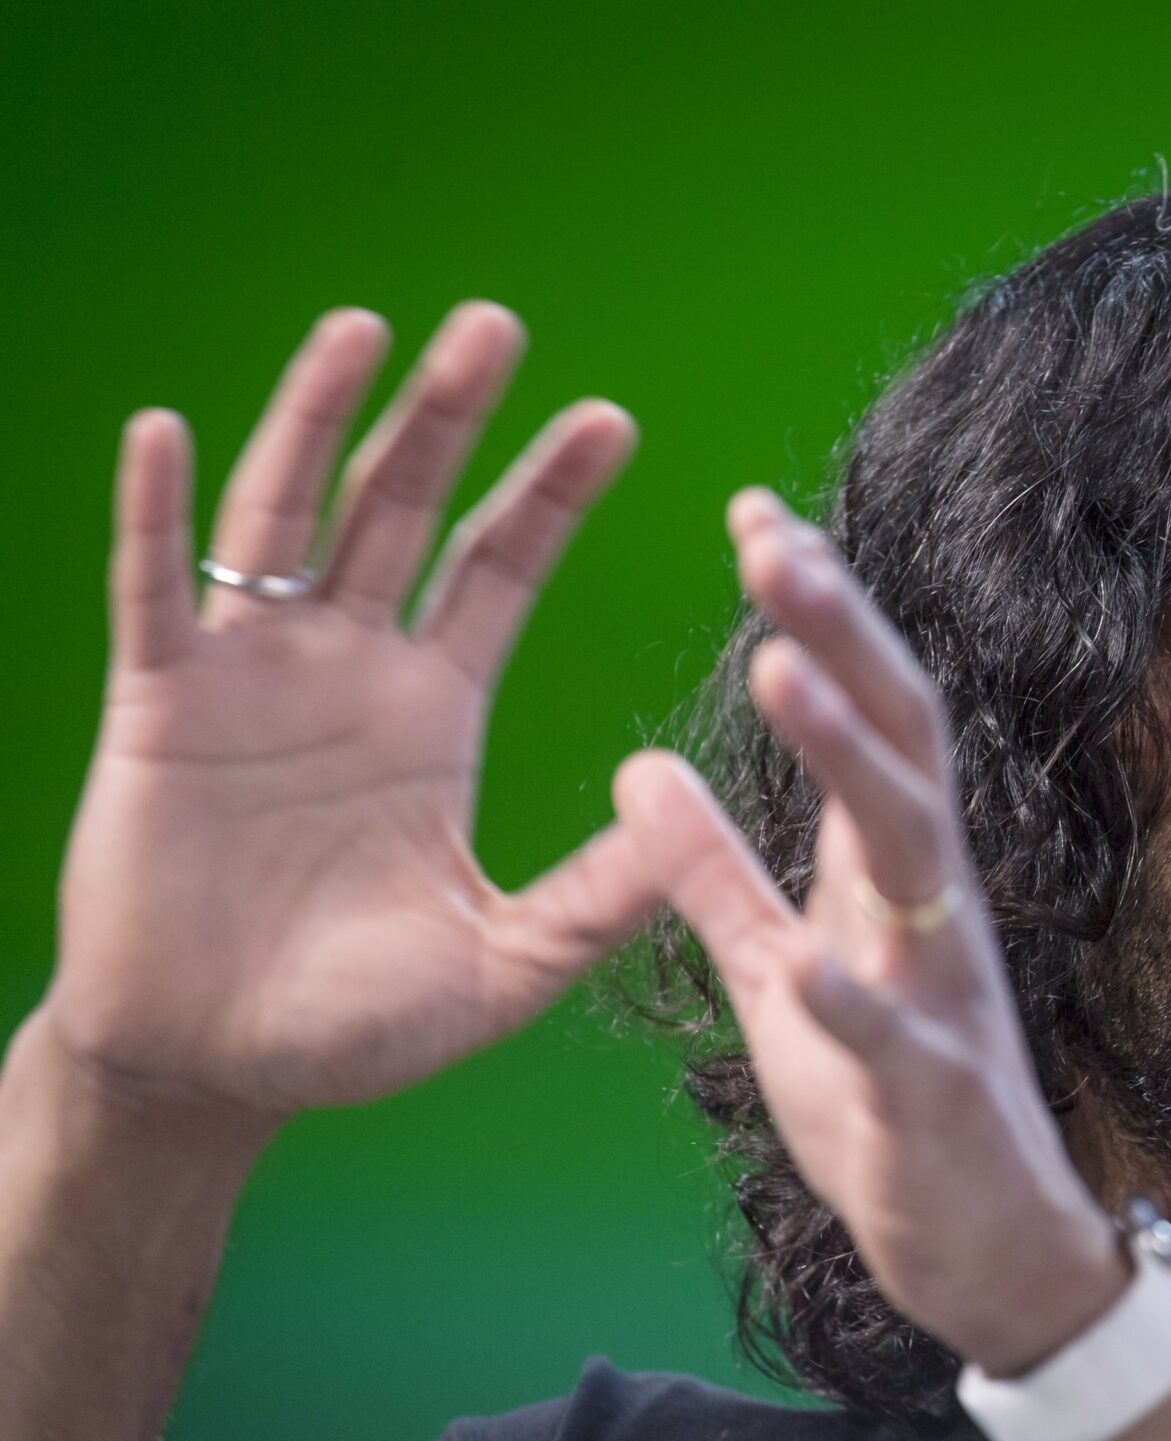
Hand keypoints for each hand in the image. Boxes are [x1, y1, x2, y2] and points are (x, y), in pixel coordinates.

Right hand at [42, 303, 657, 1131]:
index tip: (614, 421)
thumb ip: (600, 895)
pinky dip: (157, 514)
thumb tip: (701, 824)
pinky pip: (156, 591)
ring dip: (320, 422)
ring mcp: (251, 676)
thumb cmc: (354, 1024)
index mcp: (433, 711)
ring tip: (364, 329)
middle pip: (405, 510)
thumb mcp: (509, 960)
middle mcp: (348, 669)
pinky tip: (168, 431)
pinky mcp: (160, 707)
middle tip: (499, 326)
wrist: (215, 1071)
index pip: (501, 569)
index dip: (549, 493)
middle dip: (449, 418)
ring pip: (287, 517)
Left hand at [613, 491, 1122, 1374]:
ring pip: (911, 856)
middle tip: (774, 539)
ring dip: (850, 764)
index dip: (818, 618)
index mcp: (890, 873)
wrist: (990, 1246)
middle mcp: (930, 909)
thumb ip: (713, 877)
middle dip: (842, 640)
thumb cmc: (888, 1101)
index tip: (755, 514)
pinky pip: (890, 1038)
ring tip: (783, 674)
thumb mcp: (778, 974)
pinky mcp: (928, 1095)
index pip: (864, 716)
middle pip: (901, 745)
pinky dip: (853, 998)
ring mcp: (938, 994)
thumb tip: (637, 765)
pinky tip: (810, 960)